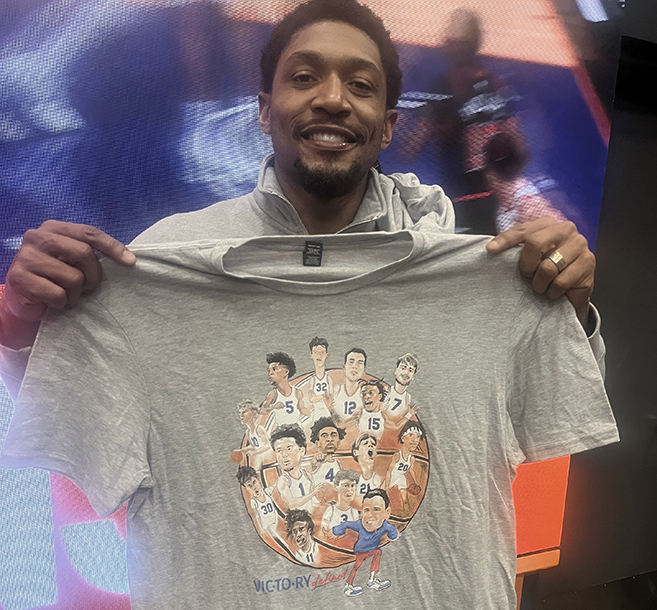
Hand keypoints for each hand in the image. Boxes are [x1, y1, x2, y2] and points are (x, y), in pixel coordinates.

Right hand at [1, 221, 134, 347]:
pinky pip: (58, 294)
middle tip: (87, 286)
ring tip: (65, 293)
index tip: (130, 261)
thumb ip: (88, 253)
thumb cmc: (53, 278)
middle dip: (92, 275)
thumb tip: (127, 258)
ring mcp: (26, 257)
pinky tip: (52, 301)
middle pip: (84, 253)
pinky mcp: (20, 278)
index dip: (112, 247)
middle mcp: (37, 237)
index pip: (89, 233)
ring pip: (73, 277)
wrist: (23, 300)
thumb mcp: (71, 260)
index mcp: (53, 228)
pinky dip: (61, 302)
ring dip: (75, 293)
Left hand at [486, 218, 593, 324]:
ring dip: (539, 283)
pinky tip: (554, 291)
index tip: (490, 250)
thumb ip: (515, 249)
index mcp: (548, 223)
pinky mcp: (588, 263)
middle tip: (526, 276)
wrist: (571, 289)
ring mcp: (580, 245)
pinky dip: (553, 291)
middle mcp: (566, 229)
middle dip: (526, 265)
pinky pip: (561, 281)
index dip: (506, 240)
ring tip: (541, 285)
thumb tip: (490, 248)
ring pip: (548, 267)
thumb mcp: (528, 257)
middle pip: (535, 243)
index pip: (523, 230)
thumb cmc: (545, 270)